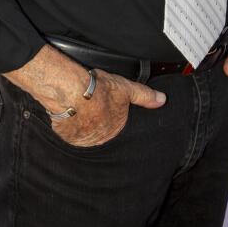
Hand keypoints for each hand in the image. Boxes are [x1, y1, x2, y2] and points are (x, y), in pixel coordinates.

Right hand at [1, 43, 166, 148]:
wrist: (72, 93)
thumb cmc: (99, 90)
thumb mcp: (126, 88)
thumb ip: (144, 95)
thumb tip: (162, 100)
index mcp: (115, 128)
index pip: (114, 125)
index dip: (109, 114)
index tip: (103, 107)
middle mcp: (100, 137)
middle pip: (98, 130)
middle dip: (95, 120)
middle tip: (90, 104)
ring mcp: (82, 138)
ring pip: (83, 131)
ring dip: (81, 123)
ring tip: (77, 107)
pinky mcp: (65, 136)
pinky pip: (67, 131)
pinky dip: (66, 124)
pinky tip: (67, 112)